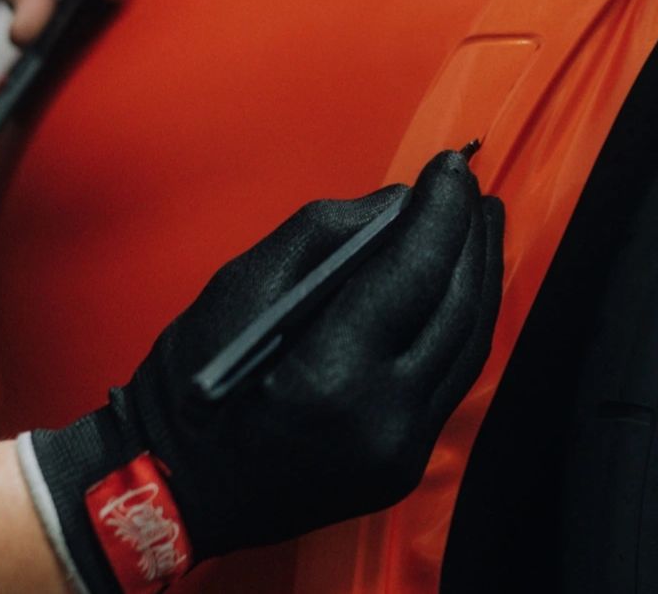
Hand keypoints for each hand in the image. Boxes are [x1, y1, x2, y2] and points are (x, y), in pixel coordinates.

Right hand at [21, 151, 504, 591]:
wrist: (176, 493)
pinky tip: (464, 283)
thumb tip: (400, 203)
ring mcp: (401, 450)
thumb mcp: (239, 288)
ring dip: (481, 275)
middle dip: (471, 236)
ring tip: (480, 222)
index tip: (451, 165)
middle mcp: (382, 418)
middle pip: (458, 307)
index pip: (415, 271)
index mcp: (330, 373)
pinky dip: (465, 321)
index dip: (441, 210)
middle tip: (471, 186)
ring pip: (469, 344)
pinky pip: (454, 377)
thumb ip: (324, 234)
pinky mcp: (406, 463)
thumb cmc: (188, 385)